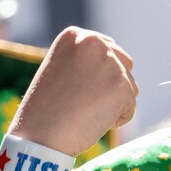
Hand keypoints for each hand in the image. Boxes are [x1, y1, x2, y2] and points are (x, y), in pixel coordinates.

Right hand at [8, 27, 137, 156]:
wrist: (40, 135)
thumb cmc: (47, 109)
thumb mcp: (63, 70)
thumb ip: (89, 61)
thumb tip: (123, 63)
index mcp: (75, 35)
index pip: (109, 50)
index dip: (97, 76)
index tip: (75, 88)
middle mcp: (94, 42)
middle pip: (125, 66)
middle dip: (109, 88)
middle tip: (80, 101)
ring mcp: (110, 63)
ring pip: (130, 88)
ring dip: (113, 104)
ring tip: (83, 110)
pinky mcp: (122, 87)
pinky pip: (129, 109)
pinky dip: (115, 120)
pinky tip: (91, 120)